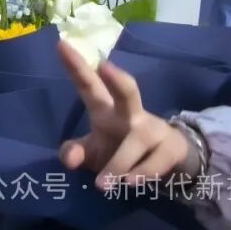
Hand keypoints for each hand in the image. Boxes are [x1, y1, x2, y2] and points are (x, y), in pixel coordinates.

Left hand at [57, 41, 195, 188]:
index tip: (60, 44)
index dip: (76, 66)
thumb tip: (69, 159)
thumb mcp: (93, 151)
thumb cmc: (120, 148)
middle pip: (128, 91)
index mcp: (106, 108)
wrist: (168, 162)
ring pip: (136, 140)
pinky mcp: (170, 148)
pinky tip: (129, 183)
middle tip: (105, 67)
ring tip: (101, 185)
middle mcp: (130, 113)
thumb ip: (75, 152)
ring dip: (118, 163)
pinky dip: (140, 173)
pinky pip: (154, 162)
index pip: (89, 85)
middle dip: (117, 79)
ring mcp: (153, 129)